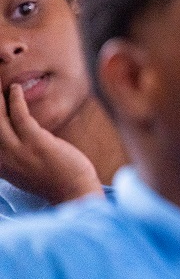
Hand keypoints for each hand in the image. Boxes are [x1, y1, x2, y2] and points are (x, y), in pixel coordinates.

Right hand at [0, 84, 102, 203]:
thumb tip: (8, 135)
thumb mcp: (21, 168)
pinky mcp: (35, 142)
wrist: (73, 191)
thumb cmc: (51, 177)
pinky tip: (15, 88)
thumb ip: (9, 154)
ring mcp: (16, 151)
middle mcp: (0, 158)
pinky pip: (19, 116)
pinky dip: (15, 100)